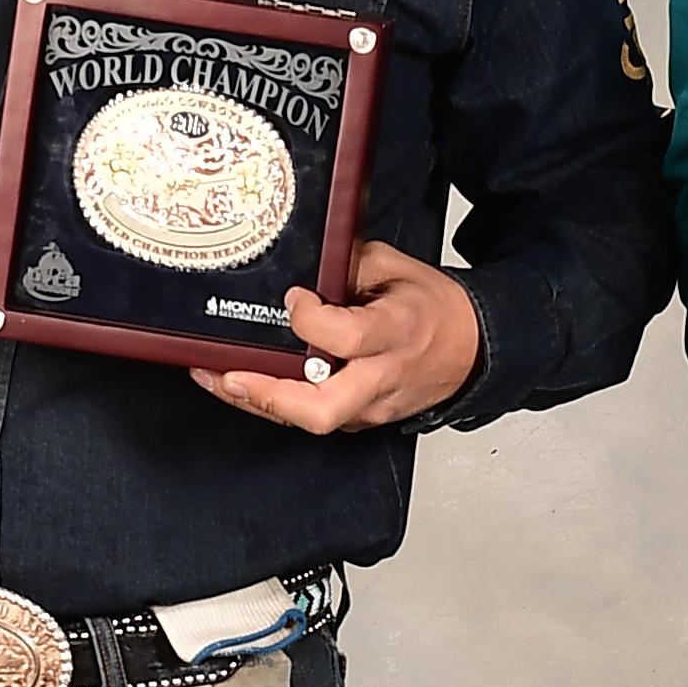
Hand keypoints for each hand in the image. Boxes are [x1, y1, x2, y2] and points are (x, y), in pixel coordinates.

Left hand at [194, 239, 480, 432]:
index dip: (309, 320)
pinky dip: (277, 404)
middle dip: (267, 395)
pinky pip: (313, 418)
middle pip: (321, 409)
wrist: (473, 349)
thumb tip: (301, 267)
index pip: (344, 338)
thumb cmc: (435, 309)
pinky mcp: (363, 420)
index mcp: (396, 333)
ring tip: (214, 377)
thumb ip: (346, 265)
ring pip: (310, 421)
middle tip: (226, 374)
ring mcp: (372, 407)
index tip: (294, 298)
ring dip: (258, 402)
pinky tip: (246, 385)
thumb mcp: (395, 267)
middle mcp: (382, 378)